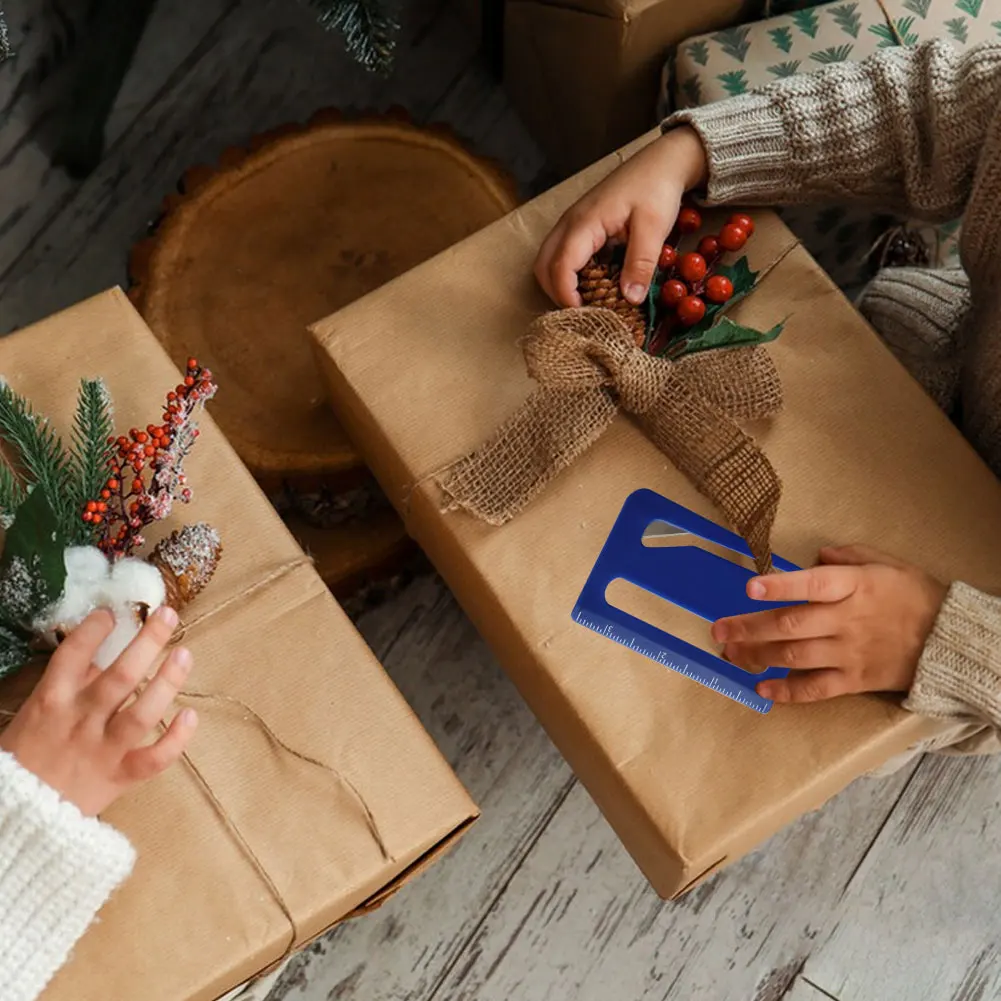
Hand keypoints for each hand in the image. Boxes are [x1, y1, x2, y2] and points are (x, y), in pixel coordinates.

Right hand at [0, 606, 196, 815]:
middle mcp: (80, 721)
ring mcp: (103, 750)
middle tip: (169, 615)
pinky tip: (191, 716)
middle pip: (120, 675)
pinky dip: (176, 739)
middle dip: (148, 641)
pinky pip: (155, 759)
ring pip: (143, 713)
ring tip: (185, 655)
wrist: (17, 817)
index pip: (74, 655)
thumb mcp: (35, 714)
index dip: (95, 629)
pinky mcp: (120, 777)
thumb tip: (99, 655)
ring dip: (168, 682)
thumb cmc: (26, 758)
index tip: (113, 613)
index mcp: (51, 702)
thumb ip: (68, 685)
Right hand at [535, 127, 708, 307]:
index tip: (587, 315)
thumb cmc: (656, 189)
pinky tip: (595, 283)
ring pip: (548, 261)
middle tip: (585, 312)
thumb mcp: (654, 228)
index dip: (567, 296)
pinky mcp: (580, 227)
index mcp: (585, 223)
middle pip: (543, 267)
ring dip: (561, 285)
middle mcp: (570, 224)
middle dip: (557, 294)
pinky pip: (562, 255)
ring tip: (589, 301)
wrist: (661, 161)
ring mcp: (572, 224)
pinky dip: (570, 274)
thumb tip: (631, 299)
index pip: (560, 267)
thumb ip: (641, 264)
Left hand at [711, 545, 946, 703]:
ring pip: (796, 656)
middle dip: (750, 628)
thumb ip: (848, 556)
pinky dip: (788, 692)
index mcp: (854, 587)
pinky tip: (762, 688)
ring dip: (758, 656)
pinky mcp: (854, 681)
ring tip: (730, 653)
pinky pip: (816, 689)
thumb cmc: (913, 595)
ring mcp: (849, 654)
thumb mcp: (886, 562)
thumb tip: (817, 553)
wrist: (949, 640)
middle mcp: (847, 621)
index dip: (781, 586)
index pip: (813, 585)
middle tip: (718, 629)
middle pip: (792, 625)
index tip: (750, 587)